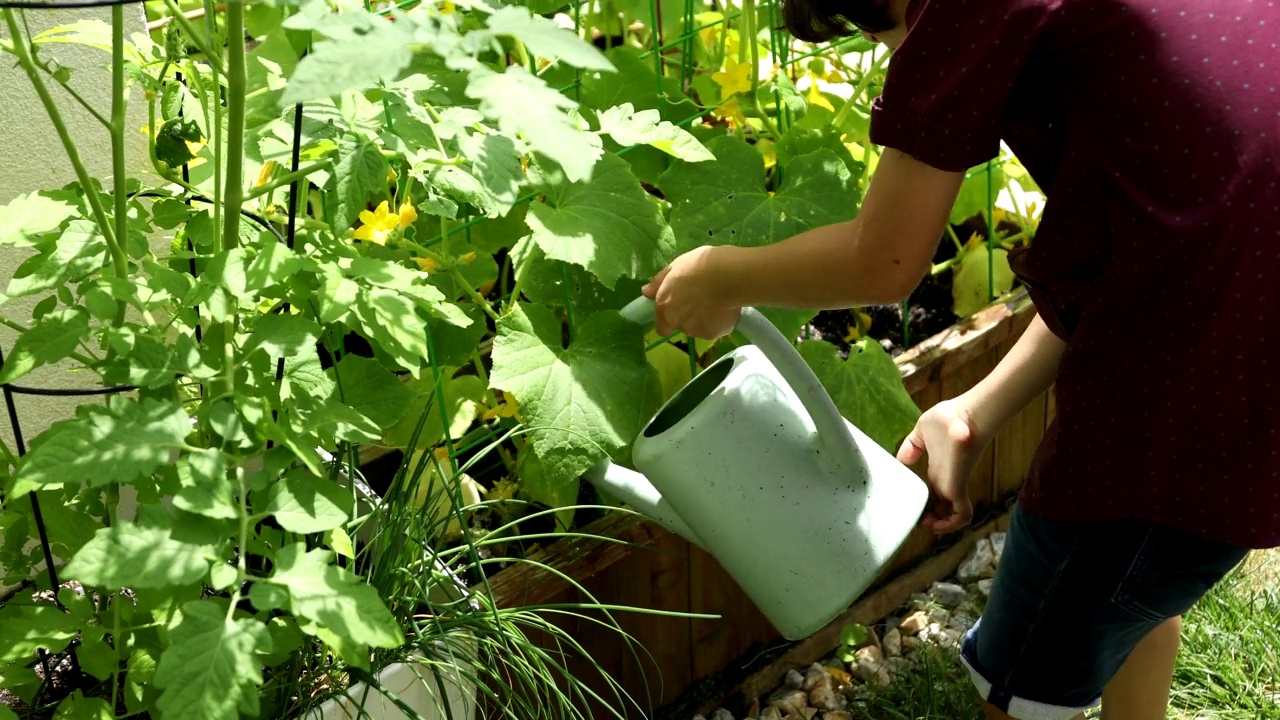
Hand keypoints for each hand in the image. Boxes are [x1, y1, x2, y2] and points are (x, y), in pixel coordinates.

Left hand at [642, 246, 742, 338]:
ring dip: (705, 318)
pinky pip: (716, 329)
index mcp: (664, 307)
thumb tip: (646, 292)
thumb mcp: (676, 266)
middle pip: (681, 325)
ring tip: (717, 300)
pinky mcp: (715, 333)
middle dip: (689, 316)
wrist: (730, 275)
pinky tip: (727, 306)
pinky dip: (720, 321)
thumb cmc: (701, 264)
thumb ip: (659, 282)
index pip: (662, 327)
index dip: (669, 319)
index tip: (680, 307)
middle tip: (702, 298)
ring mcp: (696, 331)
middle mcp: (677, 322)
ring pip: (699, 327)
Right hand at [896, 398, 987, 533]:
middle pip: (942, 509)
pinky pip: (960, 515)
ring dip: (941, 526)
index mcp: (938, 469)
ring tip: (927, 525)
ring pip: (953, 516)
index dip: (924, 503)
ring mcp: (953, 484)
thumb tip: (901, 460)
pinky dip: (950, 525)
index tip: (911, 506)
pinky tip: (936, 525)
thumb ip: (911, 447)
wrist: (965, 415)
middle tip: (917, 521)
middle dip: (931, 519)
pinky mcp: (958, 487)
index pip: (933, 493)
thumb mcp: (921, 432)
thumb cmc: (948, 418)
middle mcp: (946, 480)